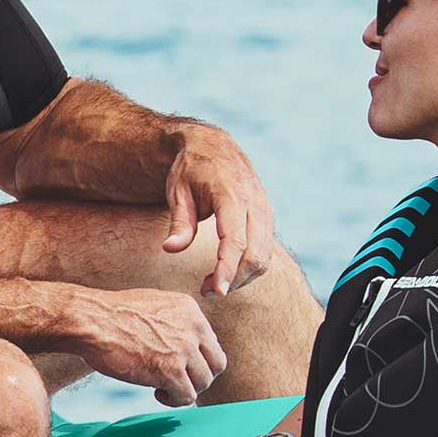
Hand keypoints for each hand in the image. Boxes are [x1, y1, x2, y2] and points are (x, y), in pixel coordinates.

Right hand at [72, 287, 228, 406]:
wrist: (91, 321)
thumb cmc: (111, 314)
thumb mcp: (154, 305)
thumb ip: (174, 321)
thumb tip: (180, 341)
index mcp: (190, 310)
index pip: (211, 342)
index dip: (197, 359)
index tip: (180, 365)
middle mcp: (192, 327)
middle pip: (217, 363)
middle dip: (199, 376)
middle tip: (179, 380)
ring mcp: (183, 349)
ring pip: (204, 382)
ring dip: (186, 389)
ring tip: (164, 388)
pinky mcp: (170, 371)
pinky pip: (187, 396)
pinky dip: (174, 400)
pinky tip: (157, 394)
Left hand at [162, 126, 281, 297]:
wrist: (213, 146)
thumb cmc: (190, 170)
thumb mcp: (177, 191)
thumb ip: (179, 222)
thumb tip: (170, 249)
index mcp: (232, 196)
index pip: (235, 241)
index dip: (227, 269)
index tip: (216, 291)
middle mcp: (255, 204)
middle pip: (256, 255)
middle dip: (234, 280)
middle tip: (206, 290)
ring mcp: (265, 211)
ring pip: (264, 256)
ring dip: (242, 277)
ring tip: (211, 284)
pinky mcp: (267, 217)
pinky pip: (265, 250)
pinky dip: (248, 267)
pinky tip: (226, 271)